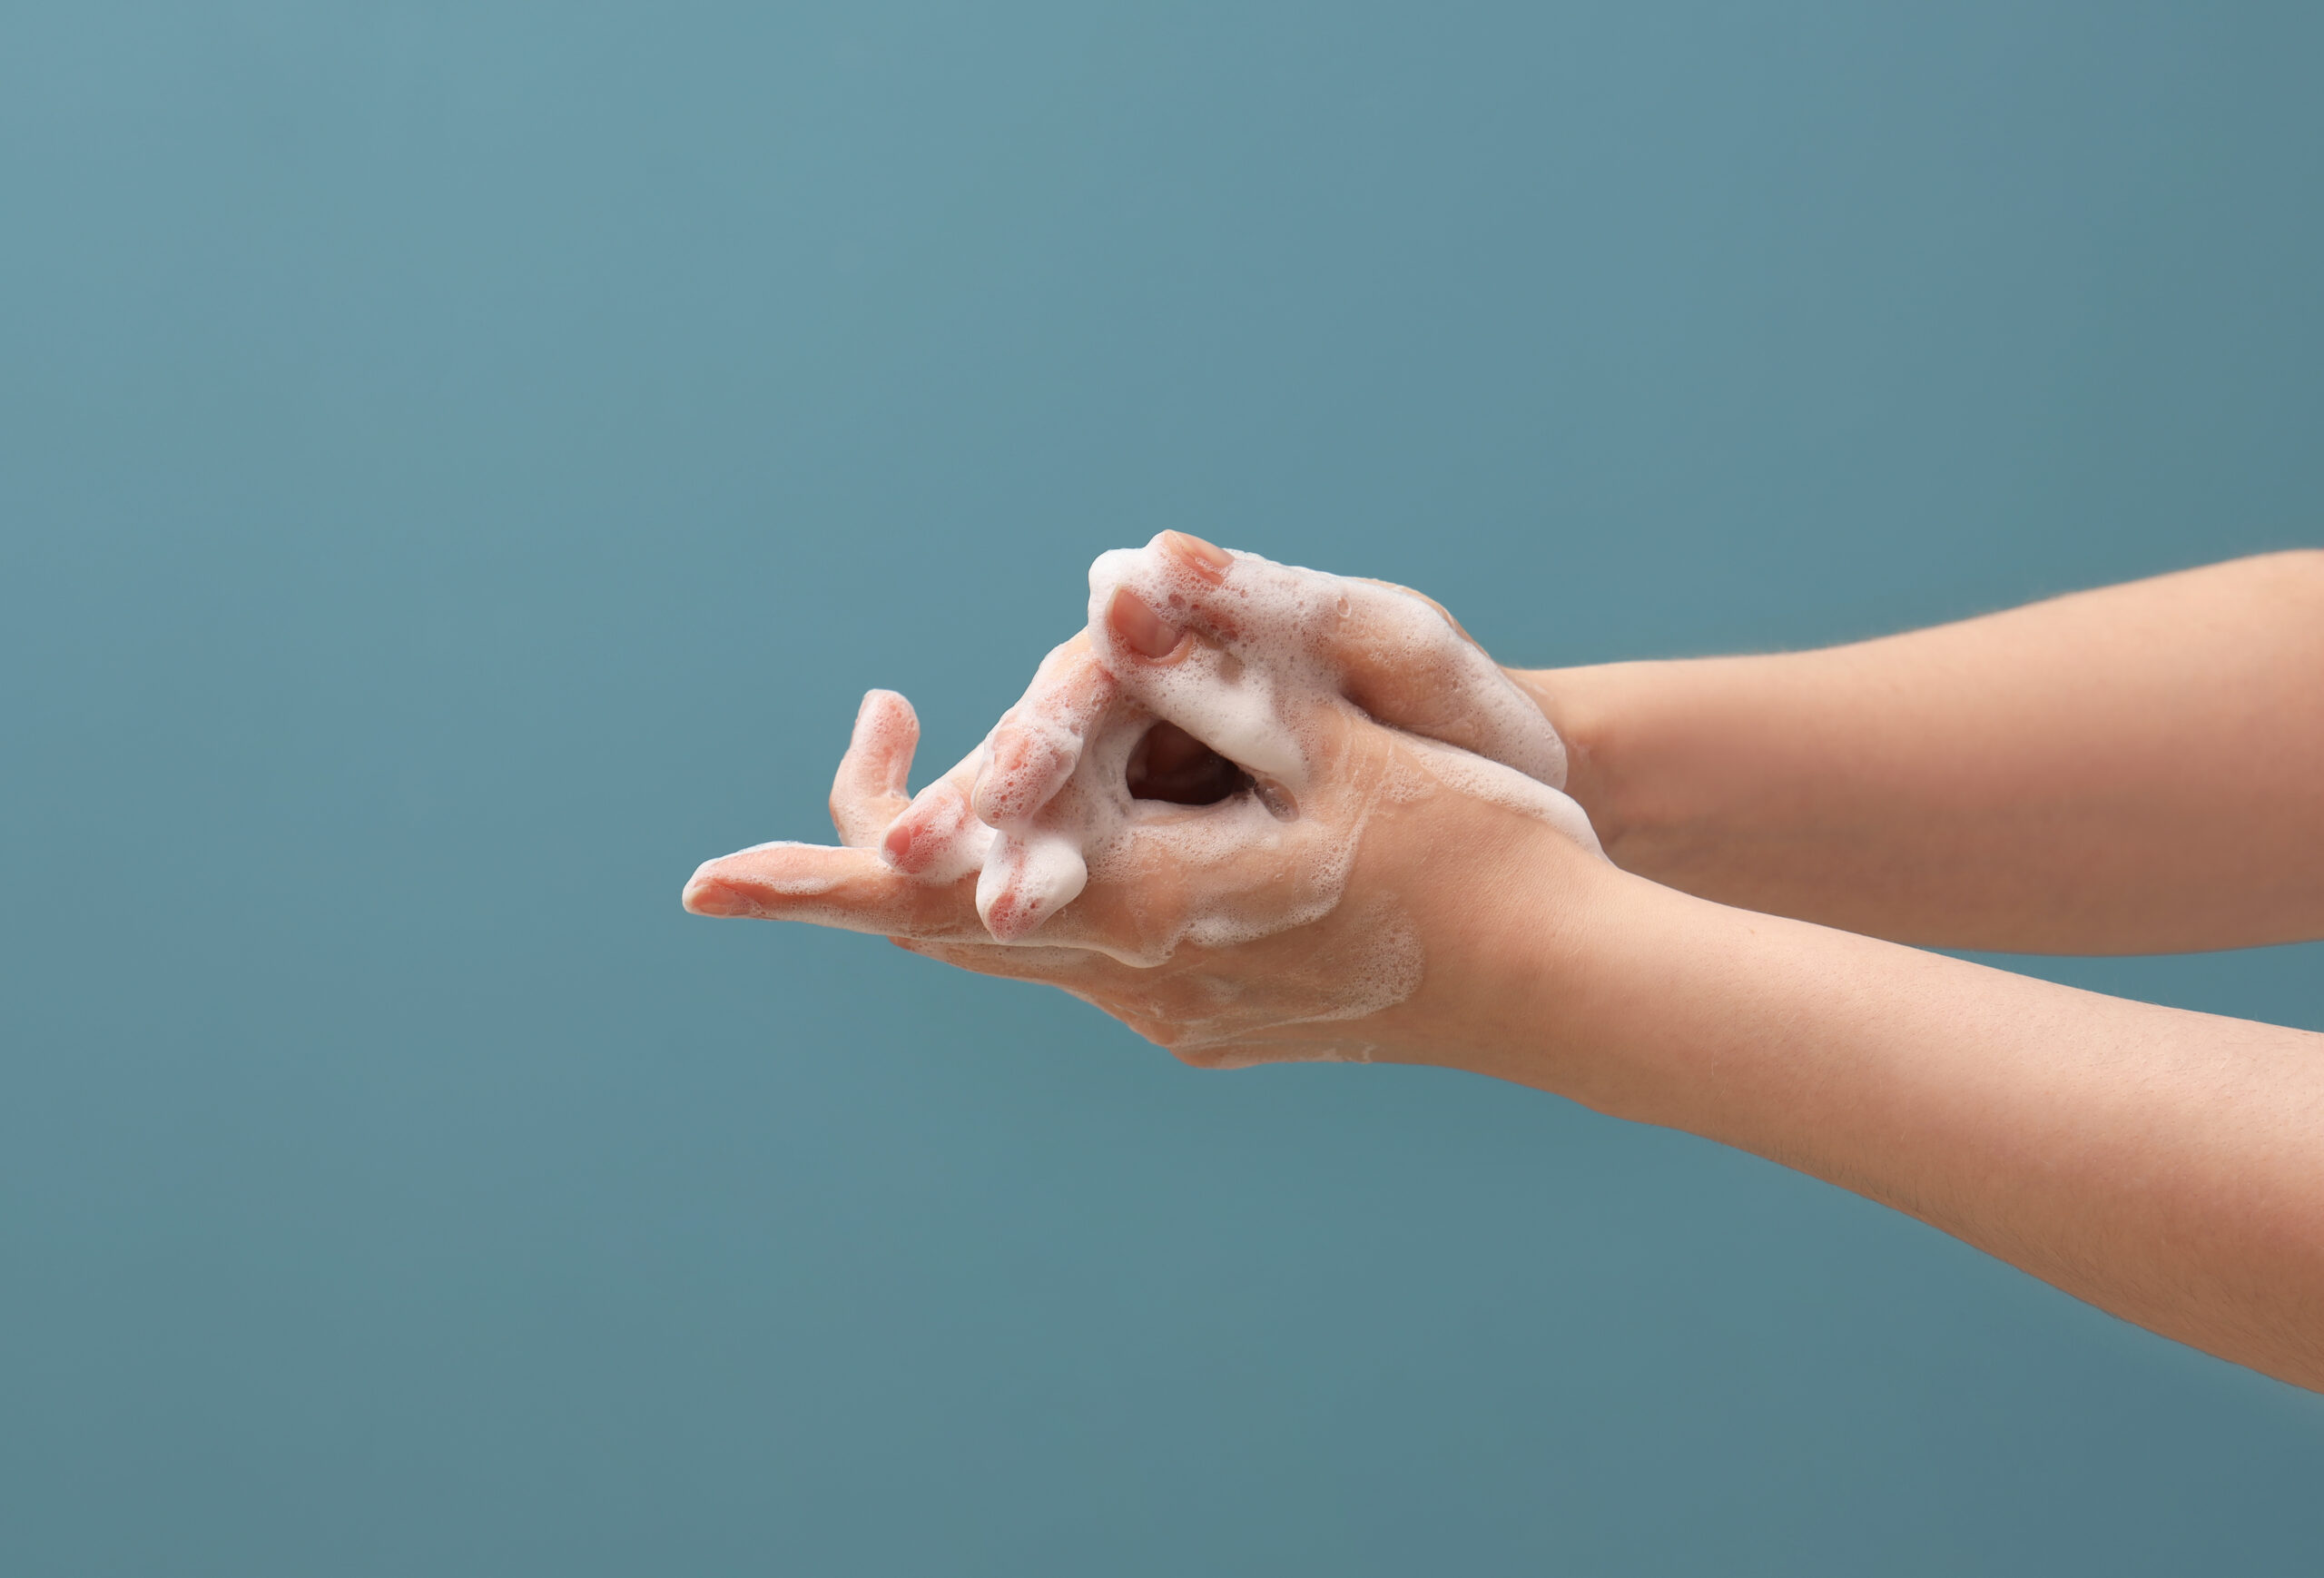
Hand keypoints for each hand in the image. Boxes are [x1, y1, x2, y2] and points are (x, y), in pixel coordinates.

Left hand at [682, 534, 1603, 1064]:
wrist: (1573, 978)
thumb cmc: (1478, 843)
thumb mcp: (1355, 730)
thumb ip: (1226, 662)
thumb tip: (1110, 580)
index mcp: (1157, 912)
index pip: (944, 899)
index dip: (824, 881)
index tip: (705, 882)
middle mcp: (1143, 982)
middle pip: (955, 926)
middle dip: (880, 846)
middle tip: (867, 727)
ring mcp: (1177, 1012)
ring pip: (1019, 935)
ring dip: (979, 850)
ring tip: (954, 762)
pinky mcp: (1211, 1014)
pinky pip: (1086, 943)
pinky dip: (1051, 872)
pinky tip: (1080, 817)